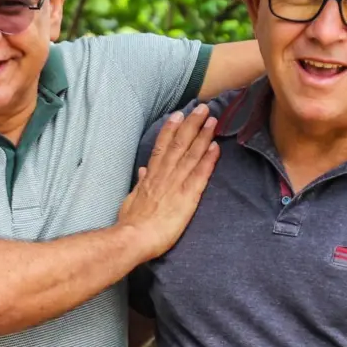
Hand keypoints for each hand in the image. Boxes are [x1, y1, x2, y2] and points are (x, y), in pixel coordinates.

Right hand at [118, 106, 219, 257]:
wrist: (133, 238)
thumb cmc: (131, 223)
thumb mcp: (131, 199)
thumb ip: (140, 183)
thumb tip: (143, 171)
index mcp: (151, 176)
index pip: (162, 147)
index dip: (171, 129)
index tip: (179, 114)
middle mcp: (164, 175)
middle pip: (179, 144)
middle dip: (191, 125)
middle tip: (203, 108)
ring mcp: (176, 184)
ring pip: (190, 155)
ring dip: (203, 136)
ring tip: (212, 121)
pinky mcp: (187, 197)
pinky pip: (200, 175)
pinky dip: (208, 160)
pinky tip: (216, 147)